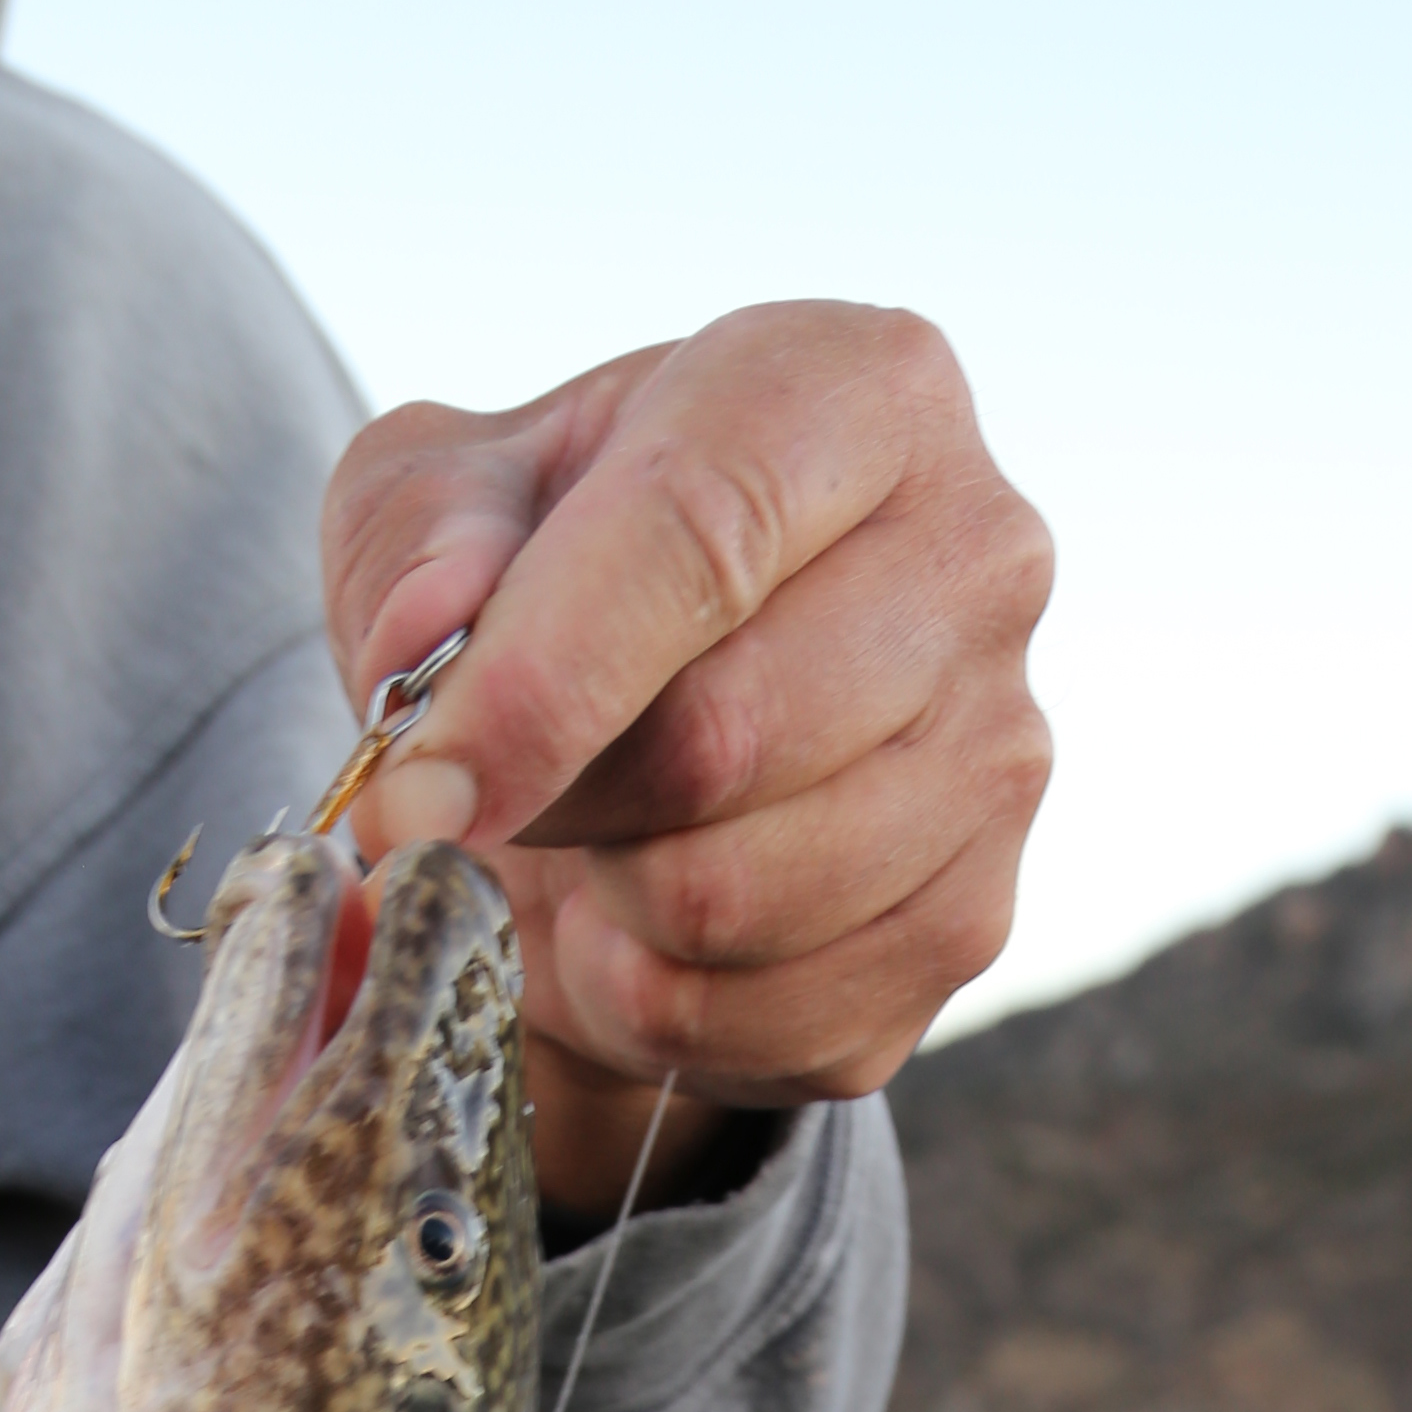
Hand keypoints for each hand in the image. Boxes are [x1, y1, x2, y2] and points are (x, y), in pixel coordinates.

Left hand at [322, 305, 1051, 1222]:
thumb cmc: (559, 582)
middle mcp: (977, 558)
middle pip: (719, 741)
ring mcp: (1000, 752)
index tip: (411, 793)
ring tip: (595, 839)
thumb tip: (429, 637)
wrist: (671, 730)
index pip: (701, 532)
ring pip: (729, 900)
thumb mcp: (447, 501)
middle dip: (557, 800)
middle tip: (494, 793)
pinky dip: (651, 999)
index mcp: (865, 392)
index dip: (537, 683)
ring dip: (603, 902)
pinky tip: (647, 923)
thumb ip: (419, 541)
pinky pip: (757, 1019)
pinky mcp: (971, 923)